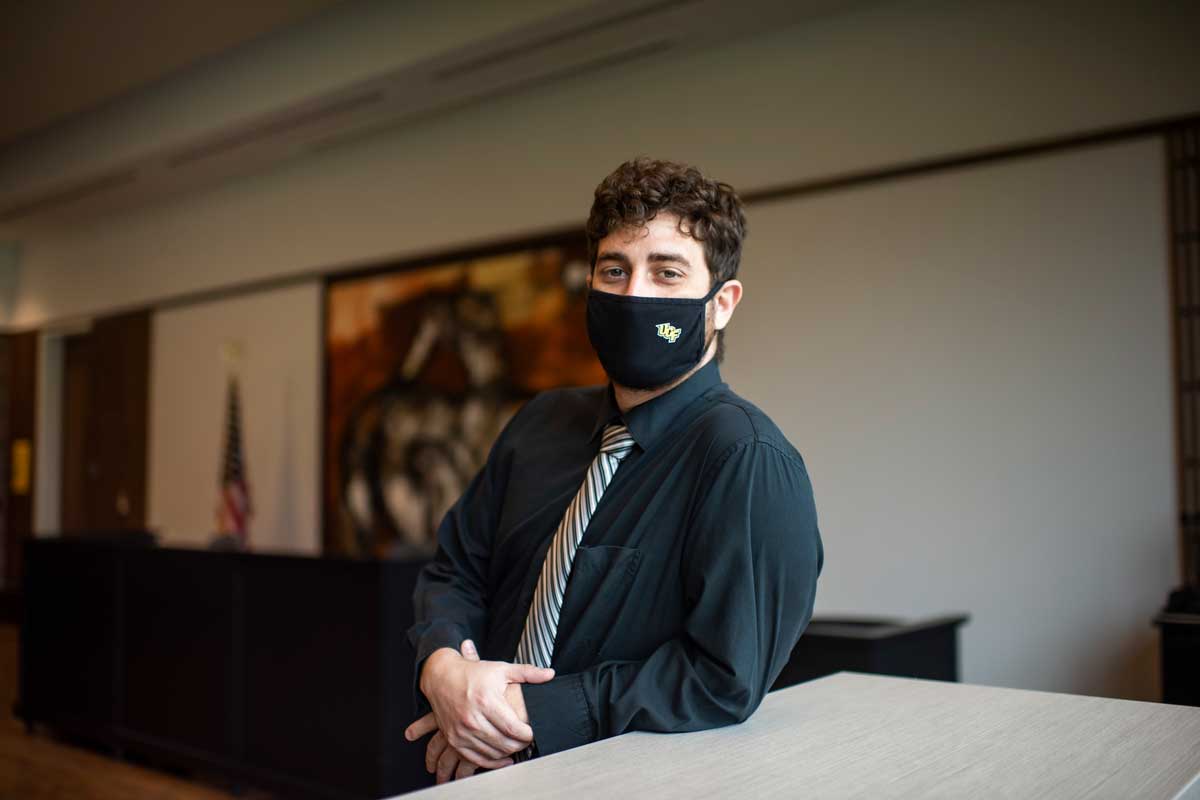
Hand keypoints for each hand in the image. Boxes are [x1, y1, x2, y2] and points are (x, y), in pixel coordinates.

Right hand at [405, 639, 551, 768]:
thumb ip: (527, 673)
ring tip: (516, 745)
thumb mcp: (501, 669)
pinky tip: (503, 758)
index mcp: (486, 701)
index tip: (533, 733)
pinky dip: (492, 762)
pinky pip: (476, 759)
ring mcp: (461, 731)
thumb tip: (549, 674)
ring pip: (492, 753)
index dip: (528, 734)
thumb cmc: (473, 673)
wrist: (441, 676)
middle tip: (527, 740)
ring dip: (508, 752)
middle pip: (504, 743)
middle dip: (521, 745)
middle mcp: (472, 718)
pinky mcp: (454, 739)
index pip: (513, 728)